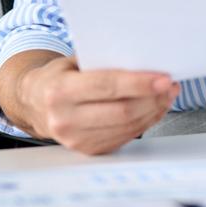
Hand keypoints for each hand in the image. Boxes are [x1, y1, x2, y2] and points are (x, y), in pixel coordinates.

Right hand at [9, 54, 180, 154]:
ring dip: (153, 111)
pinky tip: (153, 109)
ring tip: (167, 95)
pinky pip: (125, 137)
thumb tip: (144, 56)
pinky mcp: (87, 150)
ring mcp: (75, 140)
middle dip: (152, 99)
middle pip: (121, 111)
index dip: (139, 84)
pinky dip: (145, 123)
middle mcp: (64, 119)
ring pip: (127, 127)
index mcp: (60, 92)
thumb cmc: (60, 76)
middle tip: (170, 85)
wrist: (34, 103)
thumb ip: (102, 59)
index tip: (164, 78)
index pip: (107, 87)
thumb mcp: (73, 61)